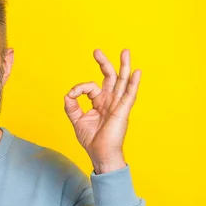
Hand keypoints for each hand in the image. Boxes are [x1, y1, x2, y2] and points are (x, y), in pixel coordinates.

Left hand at [63, 49, 140, 173]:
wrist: (100, 154)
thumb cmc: (92, 140)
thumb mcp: (77, 120)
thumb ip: (72, 106)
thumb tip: (68, 94)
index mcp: (100, 102)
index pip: (90, 87)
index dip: (79, 88)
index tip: (72, 94)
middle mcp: (110, 101)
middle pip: (110, 77)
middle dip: (104, 63)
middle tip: (96, 51)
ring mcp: (117, 105)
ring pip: (122, 82)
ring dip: (124, 66)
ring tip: (125, 51)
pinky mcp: (122, 111)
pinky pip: (129, 95)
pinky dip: (133, 83)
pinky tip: (136, 72)